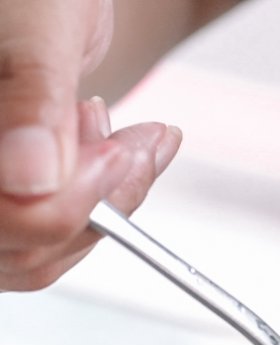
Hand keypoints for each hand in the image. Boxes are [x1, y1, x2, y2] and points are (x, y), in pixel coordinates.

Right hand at [0, 0, 180, 290]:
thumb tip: (31, 180)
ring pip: (35, 251)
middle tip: (132, 144)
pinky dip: (103, 205)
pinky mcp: (7, 194)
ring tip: (135, 142)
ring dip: (108, 206)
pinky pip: (48, 234)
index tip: (114, 156)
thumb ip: (33, 99)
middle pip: (11, 245)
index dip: (56, 206)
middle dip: (92, 203)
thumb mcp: (38, 26)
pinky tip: (124, 156)